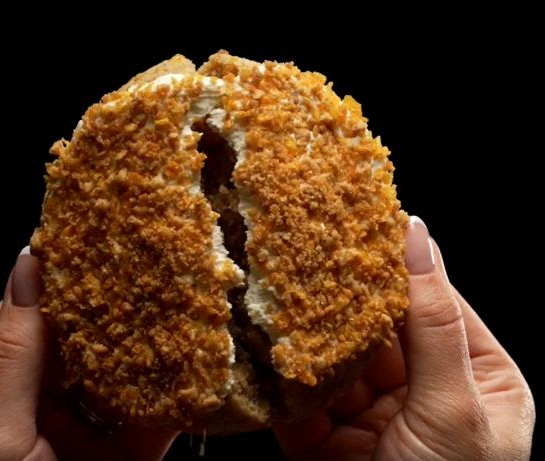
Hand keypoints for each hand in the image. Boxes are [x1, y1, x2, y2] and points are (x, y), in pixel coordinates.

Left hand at [0, 247, 176, 460]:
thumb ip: (16, 351)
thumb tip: (28, 264)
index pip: (25, 311)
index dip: (64, 274)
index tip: (104, 234)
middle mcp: (28, 394)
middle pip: (80, 333)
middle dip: (117, 304)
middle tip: (159, 259)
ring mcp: (77, 421)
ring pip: (120, 364)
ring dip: (150, 340)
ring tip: (186, 298)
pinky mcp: (119, 447)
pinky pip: (150, 405)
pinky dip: (173, 386)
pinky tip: (197, 358)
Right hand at [274, 217, 534, 459]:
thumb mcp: (454, 408)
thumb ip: (432, 321)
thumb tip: (418, 236)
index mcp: (476, 378)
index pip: (430, 305)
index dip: (395, 269)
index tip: (357, 229)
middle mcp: (425, 395)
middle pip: (377, 333)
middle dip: (342, 306)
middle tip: (304, 258)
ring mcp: (375, 421)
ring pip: (335, 365)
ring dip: (310, 345)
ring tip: (279, 307)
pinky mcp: (330, 446)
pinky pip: (304, 405)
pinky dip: (287, 389)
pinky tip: (270, 362)